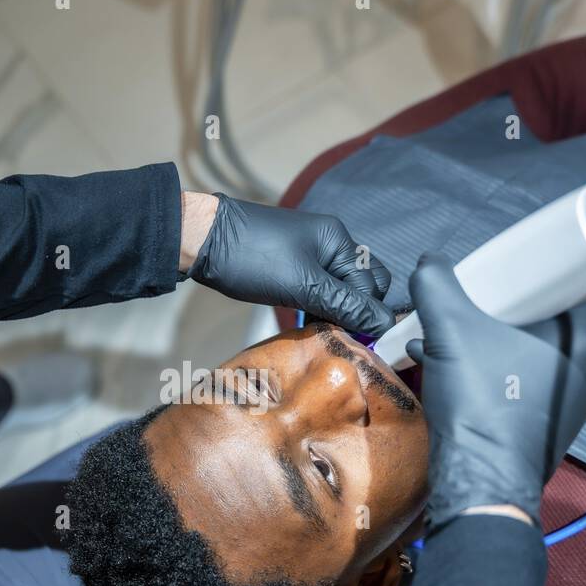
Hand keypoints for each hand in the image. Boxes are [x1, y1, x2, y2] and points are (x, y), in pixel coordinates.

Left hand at [182, 193, 395, 336]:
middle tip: (339, 335)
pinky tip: (308, 322)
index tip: (357, 343)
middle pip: (362, 285)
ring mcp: (311, 254)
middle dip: (356, 313)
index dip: (368, 316)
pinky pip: (320, 290)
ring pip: (340, 290)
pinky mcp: (293, 266)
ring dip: (336, 313)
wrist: (202, 241)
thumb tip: (383, 324)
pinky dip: (320, 307)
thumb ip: (345, 305)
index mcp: (338, 241)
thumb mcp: (303, 285)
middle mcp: (331, 244)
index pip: (373, 285)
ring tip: (322, 332)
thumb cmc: (252, 258)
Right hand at [405, 252, 585, 526]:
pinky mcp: (551, 421)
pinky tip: (456, 361)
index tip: (539, 248)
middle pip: (563, 311)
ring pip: (543, 346)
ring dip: (503, 331)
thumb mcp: (450, 333)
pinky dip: (500, 361)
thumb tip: (429, 263)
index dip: (568, 255)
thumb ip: (437, 286)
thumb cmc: (482, 407)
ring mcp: (575, 400)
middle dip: (522, 295)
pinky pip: (530, 375)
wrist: (479, 485)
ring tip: (463, 324)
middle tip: (493, 283)